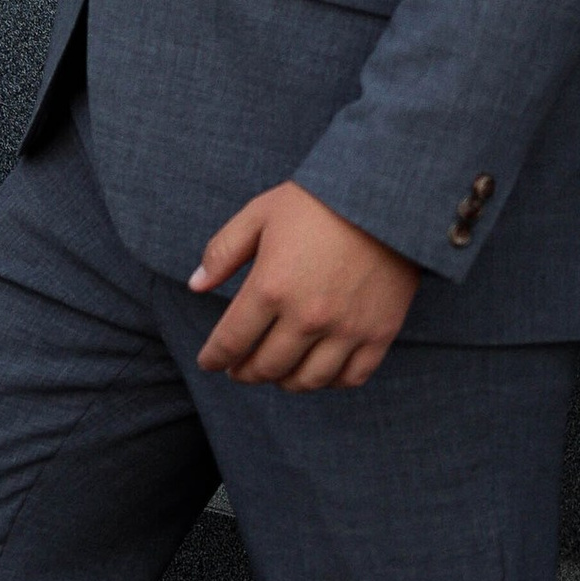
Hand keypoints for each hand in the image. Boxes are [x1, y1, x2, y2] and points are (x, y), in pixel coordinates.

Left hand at [189, 182, 419, 390]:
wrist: (384, 199)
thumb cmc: (317, 202)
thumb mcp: (259, 214)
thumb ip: (223, 251)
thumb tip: (195, 284)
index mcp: (271, 287)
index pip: (231, 340)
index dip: (214, 357)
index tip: (209, 362)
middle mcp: (306, 317)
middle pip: (266, 366)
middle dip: (245, 372)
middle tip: (238, 370)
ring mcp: (345, 330)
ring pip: (307, 380)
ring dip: (284, 382)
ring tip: (275, 374)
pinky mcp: (379, 334)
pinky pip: (350, 378)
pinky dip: (329, 382)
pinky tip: (317, 372)